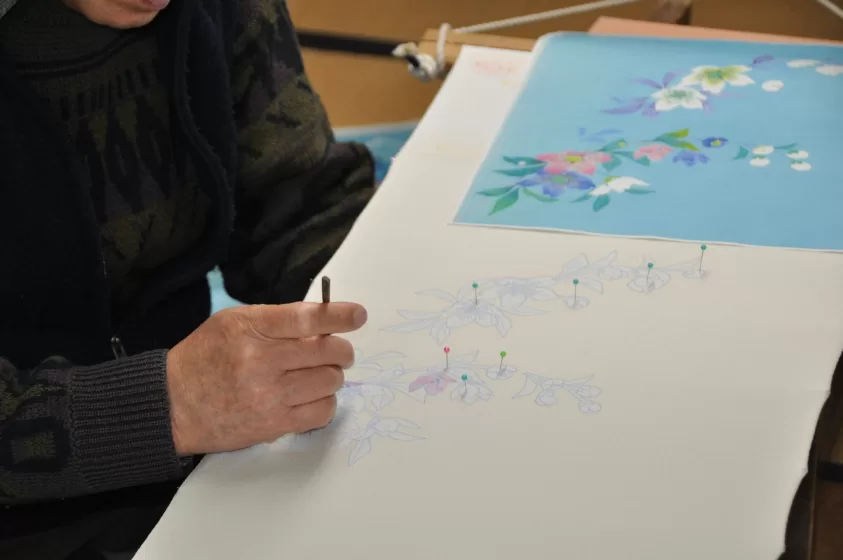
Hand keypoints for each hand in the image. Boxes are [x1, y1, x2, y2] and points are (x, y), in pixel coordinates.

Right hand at [166, 302, 366, 455]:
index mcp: (250, 329)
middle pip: (327, 352)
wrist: (172, 406)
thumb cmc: (205, 357)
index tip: (358, 315)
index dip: (339, 316)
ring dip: (331, 376)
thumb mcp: (232, 323)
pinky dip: (325, 402)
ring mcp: (268, 396)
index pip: (307, 319)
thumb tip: (323, 320)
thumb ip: (275, 319)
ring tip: (317, 374)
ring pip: (330, 381)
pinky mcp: (274, 425)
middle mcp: (261, 361)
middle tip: (336, 352)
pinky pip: (322, 411)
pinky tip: (311, 396)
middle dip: (340, 350)